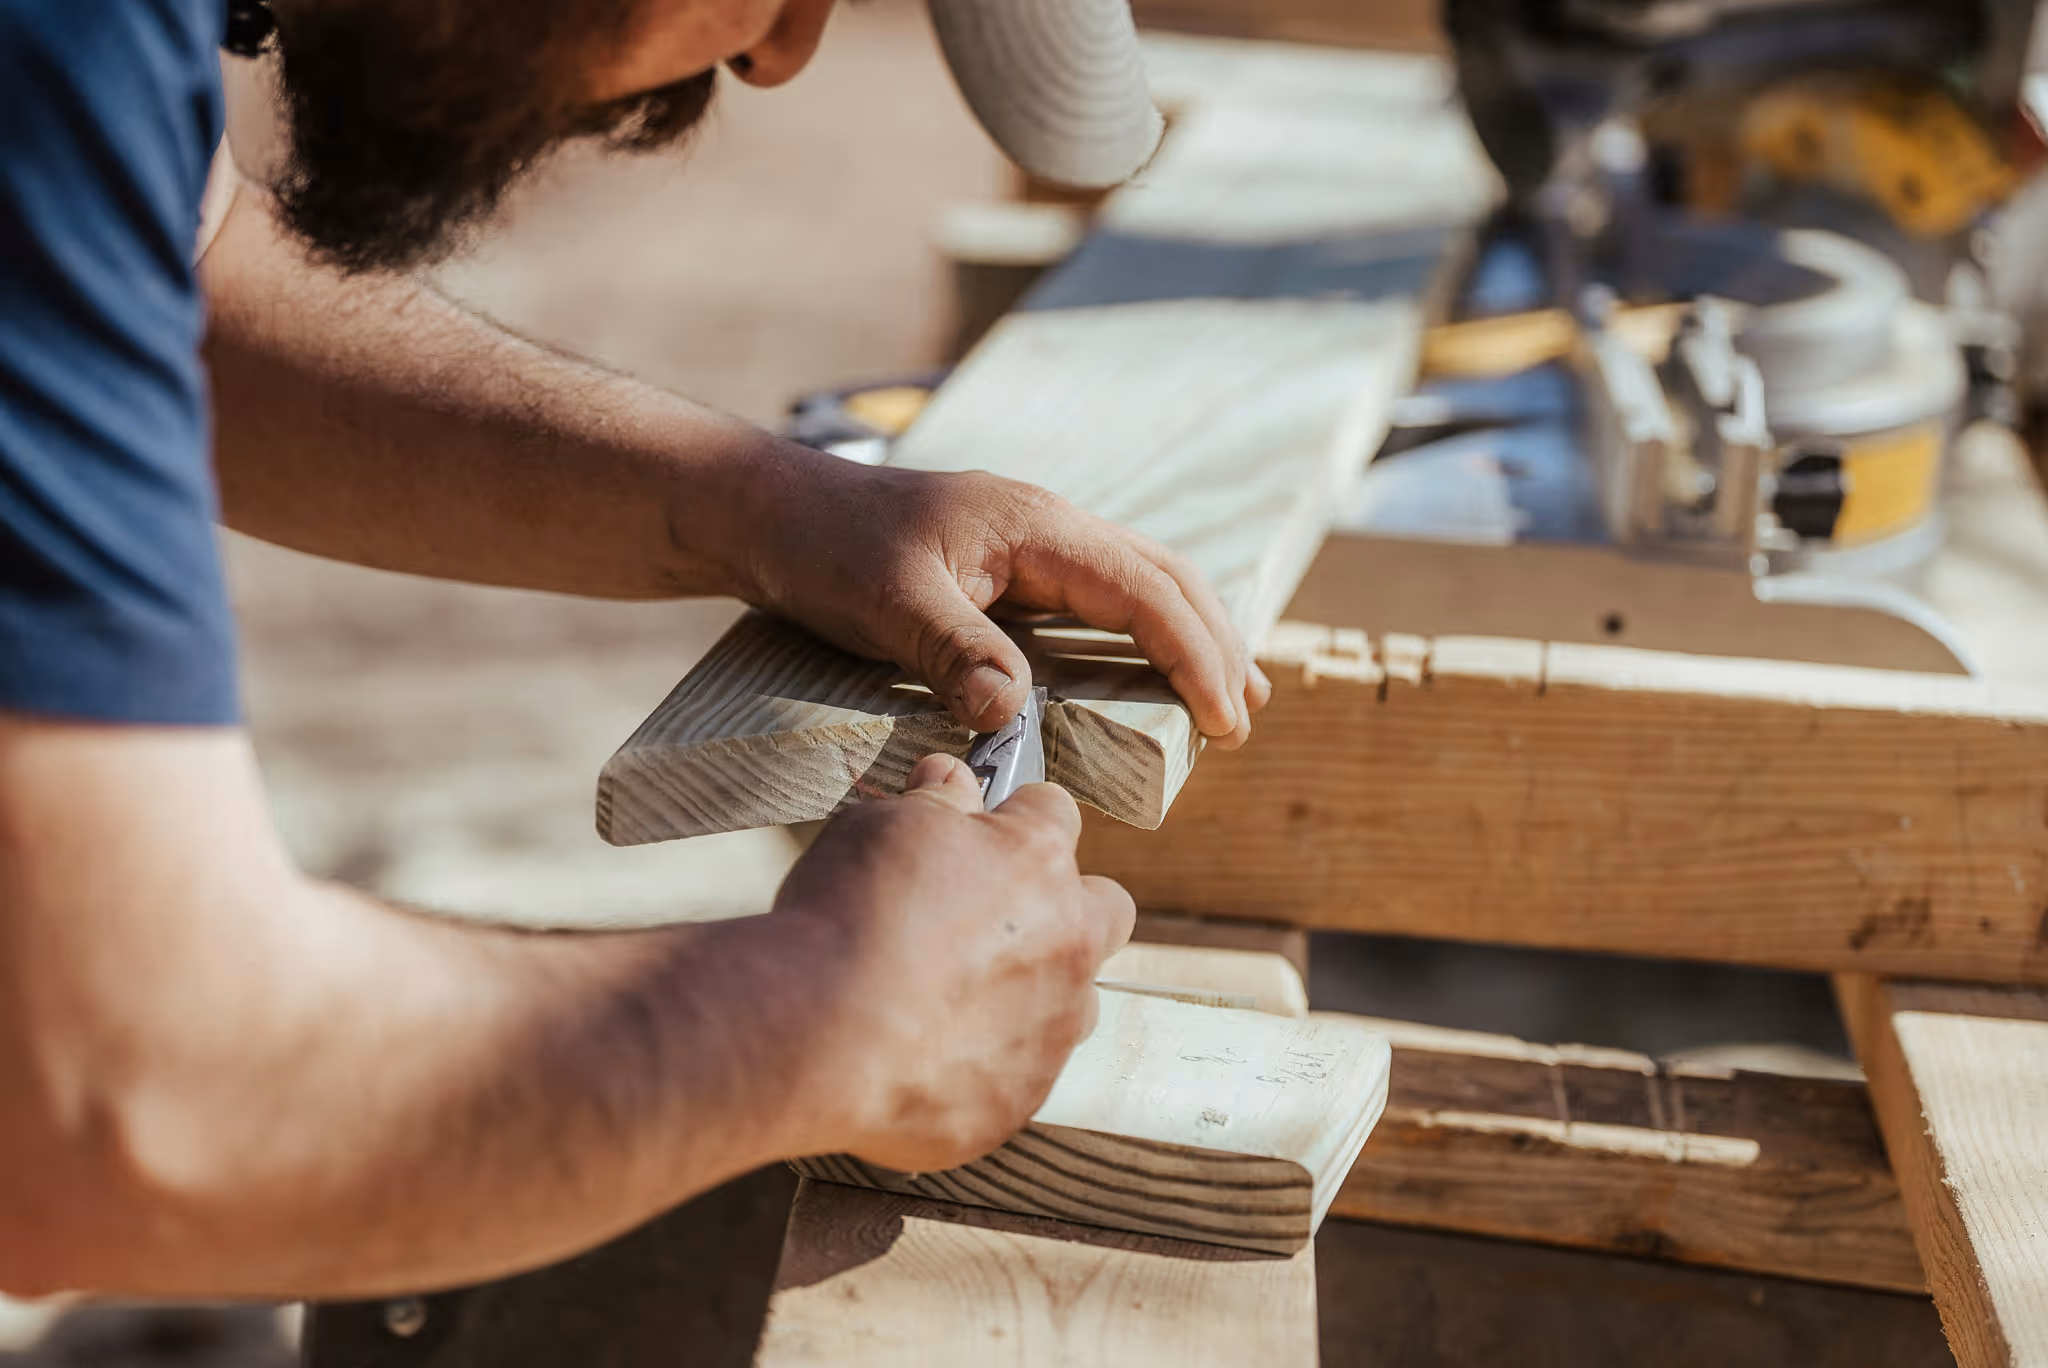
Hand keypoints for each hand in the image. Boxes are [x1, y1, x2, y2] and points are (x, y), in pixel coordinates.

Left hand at [737, 448, 1271, 746]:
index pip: (1144, 589)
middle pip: (1165, 577)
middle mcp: (1047, 527)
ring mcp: (1032, 545)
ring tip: (1231, 697)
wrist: (770, 513)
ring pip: (1140, 582)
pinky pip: (1100, 598)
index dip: (1193, 655)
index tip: (1224, 718)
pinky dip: (1143, 634)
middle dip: (1215, 644)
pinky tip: (1150, 671)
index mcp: (1034, 525)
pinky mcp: (1011, 569)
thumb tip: (1012, 714)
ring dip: (1191, 636)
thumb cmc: (824, 548)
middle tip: (1245, 719)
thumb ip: (953, 651)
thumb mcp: (884, 603)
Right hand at [770, 754, 1135, 1172]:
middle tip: (993, 916)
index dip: (1016, 816)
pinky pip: (1016, 1076)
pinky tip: (919, 1057)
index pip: (1055, 813)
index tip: (983, 829)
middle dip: (1067, 906)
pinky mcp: (1017, 1101)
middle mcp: (1067, 944)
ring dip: (1032, 995)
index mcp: (1038, 862)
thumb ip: (934, 802)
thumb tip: (951, 777)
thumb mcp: (881, 826)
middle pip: (1106, 910)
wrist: (815, 1034)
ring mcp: (1051, 1030)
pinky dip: (981, 1066)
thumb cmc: (846, 916)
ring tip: (951, 999)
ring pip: (1073, 1003)